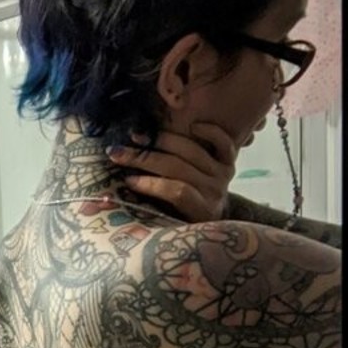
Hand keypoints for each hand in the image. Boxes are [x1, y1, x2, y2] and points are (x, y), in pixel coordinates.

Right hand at [108, 122, 237, 221]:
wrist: (214, 219)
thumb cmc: (183, 222)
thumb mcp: (170, 223)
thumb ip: (153, 209)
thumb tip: (117, 194)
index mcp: (200, 210)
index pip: (177, 192)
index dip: (151, 184)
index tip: (126, 180)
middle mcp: (214, 190)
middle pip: (179, 167)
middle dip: (144, 159)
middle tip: (118, 153)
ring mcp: (223, 174)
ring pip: (192, 150)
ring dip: (162, 140)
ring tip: (137, 136)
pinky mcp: (229, 161)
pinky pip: (223, 141)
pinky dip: (209, 131)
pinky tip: (190, 124)